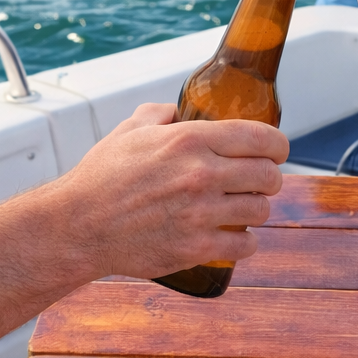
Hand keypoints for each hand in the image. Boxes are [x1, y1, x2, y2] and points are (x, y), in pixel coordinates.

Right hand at [64, 101, 286, 278]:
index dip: (278, 146)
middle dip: (269, 179)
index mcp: (190, 139)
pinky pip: (246, 244)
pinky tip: (233, 236)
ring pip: (261, 211)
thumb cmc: (102, 177)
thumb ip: (160, 114)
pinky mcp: (197, 247)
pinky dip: (244, 242)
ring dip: (255, 210)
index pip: (261, 138)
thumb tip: (178, 111)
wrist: (80, 226)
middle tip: (259, 184)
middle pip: (269, 177)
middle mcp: (201, 174)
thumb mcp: (130, 131)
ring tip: (242, 210)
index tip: (277, 152)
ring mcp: (201, 213)